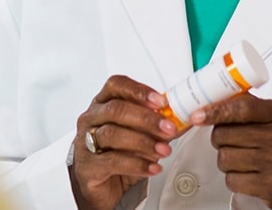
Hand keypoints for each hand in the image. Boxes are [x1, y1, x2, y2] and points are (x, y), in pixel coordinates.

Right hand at [69, 75, 177, 209]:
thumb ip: (159, 125)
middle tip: (168, 128)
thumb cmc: (118, 154)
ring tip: (163, 150)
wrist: (101, 187)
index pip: (116, 85)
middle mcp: (92, 119)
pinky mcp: (88, 165)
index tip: (161, 101)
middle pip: (116, 110)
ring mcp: (86, 141)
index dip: (139, 91)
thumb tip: (186, 118)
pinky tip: (152, 167)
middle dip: (147, 118)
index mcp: (103, 103)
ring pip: (113, 134)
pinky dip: (137, 164)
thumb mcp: (140, 134)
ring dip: (144, 141)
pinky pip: (112, 161)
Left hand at [190, 92, 271, 209]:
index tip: (198, 115)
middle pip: (226, 135)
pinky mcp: (271, 188)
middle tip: (229, 139)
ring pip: (225, 158)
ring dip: (226, 158)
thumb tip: (213, 98)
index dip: (216, 111)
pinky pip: (232, 181)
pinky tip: (247, 172)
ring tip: (241, 156)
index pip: (243, 108)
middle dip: (220, 138)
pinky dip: (234, 177)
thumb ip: (248, 104)